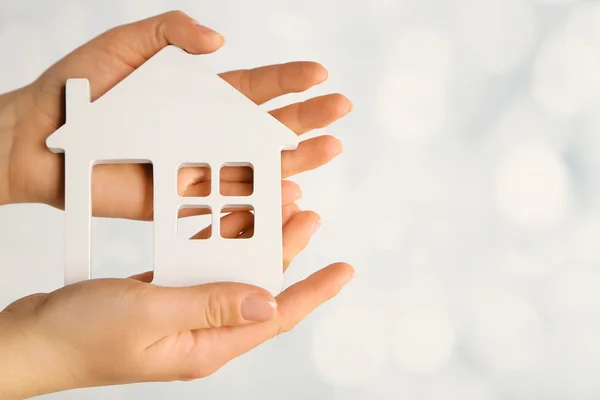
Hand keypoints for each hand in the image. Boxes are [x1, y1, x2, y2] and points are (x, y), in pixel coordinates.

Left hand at [0, 10, 351, 217]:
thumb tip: (220, 42)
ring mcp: (198, 167)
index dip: (288, 80)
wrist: (40, 140)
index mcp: (200, 97)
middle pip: (268, 127)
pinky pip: (228, 201)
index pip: (254, 87)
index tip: (320, 74)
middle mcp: (208, 133)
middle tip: (340, 111)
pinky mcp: (180, 199)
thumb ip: (171, 32)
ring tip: (331, 148)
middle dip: (307, 118)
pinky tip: (290, 192)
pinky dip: (260, 200)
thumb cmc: (78, 90)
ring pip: (258, 165)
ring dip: (297, 159)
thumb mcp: (126, 44)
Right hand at [0, 203, 354, 398]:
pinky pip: (205, 268)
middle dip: (289, 253)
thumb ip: (210, 305)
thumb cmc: (80, 336)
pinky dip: (220, 243)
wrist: (32, 340)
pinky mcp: (164, 298)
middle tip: (310, 215)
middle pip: (261, 289)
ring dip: (256, 243)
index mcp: (206, 345)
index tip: (345, 270)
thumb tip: (267, 300)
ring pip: (234, 274)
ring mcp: (183, 316)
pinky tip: (227, 222)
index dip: (315, 292)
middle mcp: (202, 333)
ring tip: (277, 209)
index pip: (276, 317)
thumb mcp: (150, 315)